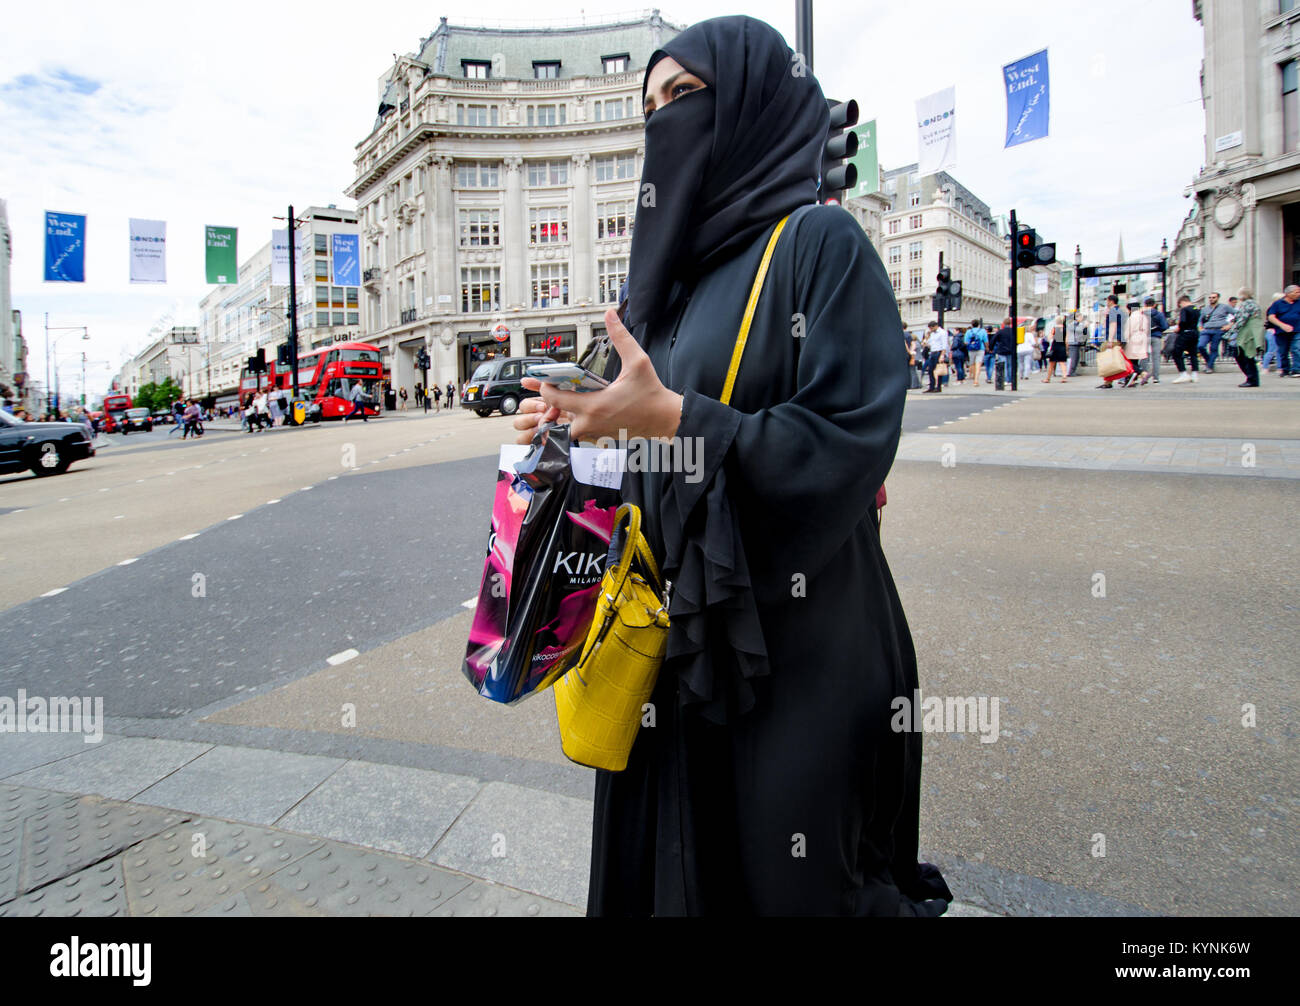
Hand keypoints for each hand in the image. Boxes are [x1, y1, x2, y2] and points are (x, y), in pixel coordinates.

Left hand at [516, 308, 681, 443]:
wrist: (664, 419)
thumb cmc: (651, 393)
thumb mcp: (638, 361)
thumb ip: (621, 337)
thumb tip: (610, 315)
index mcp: (596, 405)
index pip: (556, 399)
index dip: (545, 388)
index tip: (544, 380)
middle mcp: (592, 422)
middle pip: (555, 419)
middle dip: (547, 406)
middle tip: (544, 394)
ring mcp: (595, 433)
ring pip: (565, 430)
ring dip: (558, 417)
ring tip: (555, 405)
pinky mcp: (600, 437)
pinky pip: (578, 434)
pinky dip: (571, 424)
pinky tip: (574, 412)